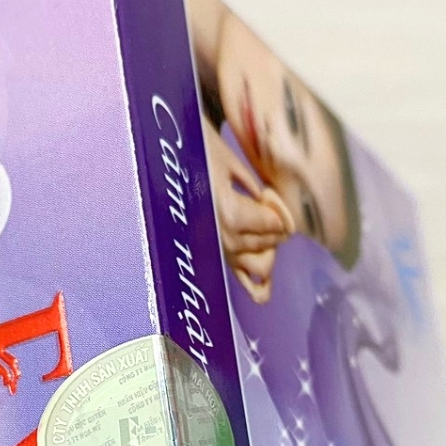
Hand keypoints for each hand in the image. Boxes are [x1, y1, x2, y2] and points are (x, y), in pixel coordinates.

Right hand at [202, 123, 292, 304]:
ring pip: (254, 263)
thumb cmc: (198, 154)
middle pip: (264, 244)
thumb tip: (273, 206)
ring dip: (267, 251)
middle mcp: (221, 236)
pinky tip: (266, 292)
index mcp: (229, 212)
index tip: (277, 206)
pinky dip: (255, 288)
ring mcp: (214, 247)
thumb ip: (254, 189)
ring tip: (267, 236)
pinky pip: (237, 278)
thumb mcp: (232, 163)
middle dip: (275, 232)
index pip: (271, 224)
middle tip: (274, 217)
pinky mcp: (210, 253)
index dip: (280, 215)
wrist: (165, 160)